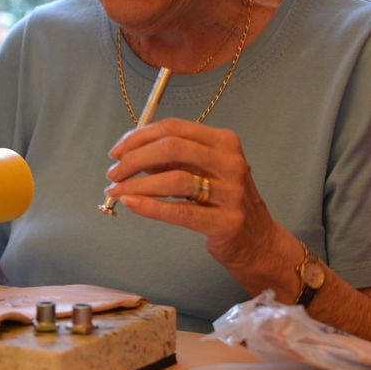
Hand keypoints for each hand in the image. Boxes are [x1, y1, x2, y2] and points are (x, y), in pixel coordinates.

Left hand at [103, 118, 285, 276]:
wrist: (257, 241)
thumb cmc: (222, 201)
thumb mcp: (203, 170)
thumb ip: (172, 159)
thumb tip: (129, 152)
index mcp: (224, 142)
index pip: (174, 128)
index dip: (139, 137)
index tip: (117, 151)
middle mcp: (230, 162)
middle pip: (172, 148)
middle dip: (134, 158)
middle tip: (113, 172)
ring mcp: (231, 193)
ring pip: (174, 179)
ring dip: (136, 184)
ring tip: (115, 191)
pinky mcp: (225, 222)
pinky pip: (179, 211)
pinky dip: (149, 206)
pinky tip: (129, 203)